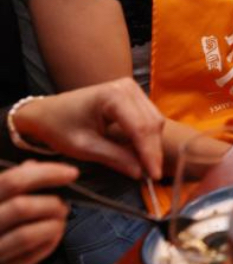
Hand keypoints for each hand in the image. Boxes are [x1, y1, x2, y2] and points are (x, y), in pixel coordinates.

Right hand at [0, 161, 75, 263]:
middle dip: (52, 203)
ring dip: (53, 224)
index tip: (71, 173)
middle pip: (22, 207)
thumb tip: (32, 164)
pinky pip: (29, 257)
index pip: (13, 180)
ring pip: (27, 234)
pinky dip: (49, 242)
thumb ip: (8, 185)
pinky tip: (53, 235)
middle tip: (64, 204)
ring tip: (60, 220)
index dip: (47, 174)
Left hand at [12, 78, 164, 179]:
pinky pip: (149, 118)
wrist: (47, 112)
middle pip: (152, 123)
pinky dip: (148, 137)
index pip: (140, 128)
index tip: (153, 176)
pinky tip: (141, 153)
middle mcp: (127, 87)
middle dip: (153, 150)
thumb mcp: (83, 147)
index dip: (149, 153)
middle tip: (151, 176)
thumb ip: (115, 158)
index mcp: (112, 96)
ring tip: (146, 166)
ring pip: (154, 120)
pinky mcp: (133, 95)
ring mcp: (132, 89)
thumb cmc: (59, 127)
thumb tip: (141, 173)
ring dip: (152, 144)